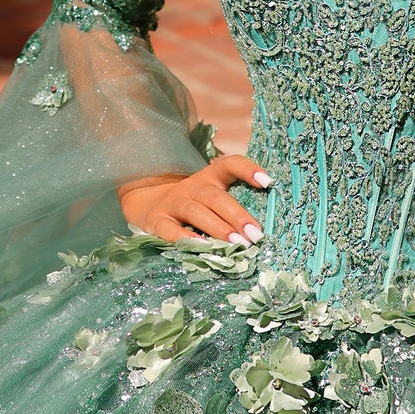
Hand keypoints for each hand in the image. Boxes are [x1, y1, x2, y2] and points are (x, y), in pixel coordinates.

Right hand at [118, 155, 270, 244]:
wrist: (146, 203)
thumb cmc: (191, 205)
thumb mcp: (209, 196)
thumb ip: (232, 206)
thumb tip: (260, 231)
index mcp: (209, 177)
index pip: (229, 164)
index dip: (248, 170)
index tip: (268, 182)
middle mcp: (191, 187)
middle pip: (216, 197)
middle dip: (238, 216)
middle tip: (256, 234)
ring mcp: (172, 203)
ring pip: (197, 212)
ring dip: (218, 228)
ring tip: (237, 244)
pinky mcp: (156, 221)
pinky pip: (171, 230)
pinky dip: (187, 239)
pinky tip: (203, 249)